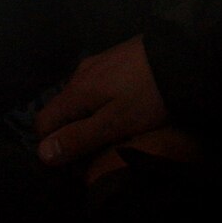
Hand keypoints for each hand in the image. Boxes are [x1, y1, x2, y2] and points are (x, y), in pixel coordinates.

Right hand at [36, 37, 167, 165]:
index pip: (43, 122)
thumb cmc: (146, 96)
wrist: (179, 57)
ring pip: (78, 99)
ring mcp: (97, 63)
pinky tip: (120, 112)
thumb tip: (42, 153)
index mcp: (75, 90)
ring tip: (111, 136)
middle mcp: (79, 74)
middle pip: (60, 111)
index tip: (71, 166)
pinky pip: (94, 88)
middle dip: (70, 135)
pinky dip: (99, 104)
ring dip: (86, 120)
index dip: (51, 147)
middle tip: (96, 154)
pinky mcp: (114, 59)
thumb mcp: (114, 124)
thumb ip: (78, 138)